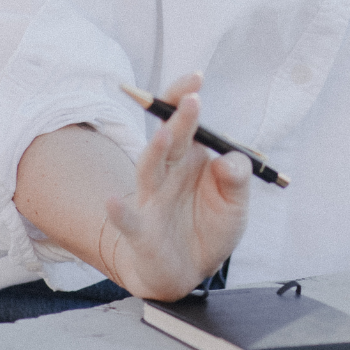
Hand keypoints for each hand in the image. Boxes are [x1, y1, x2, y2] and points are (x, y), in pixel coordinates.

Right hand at [102, 73, 250, 299]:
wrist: (190, 272)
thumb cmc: (211, 227)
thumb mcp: (236, 204)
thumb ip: (236, 179)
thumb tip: (229, 161)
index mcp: (190, 157)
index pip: (184, 119)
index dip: (185, 97)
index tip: (196, 78)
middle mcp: (167, 172)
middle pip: (169, 138)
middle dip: (179, 118)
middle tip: (192, 98)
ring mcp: (151, 200)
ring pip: (148, 169)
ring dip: (156, 150)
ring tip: (166, 135)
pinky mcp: (142, 232)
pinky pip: (128, 219)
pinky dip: (119, 211)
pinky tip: (113, 202)